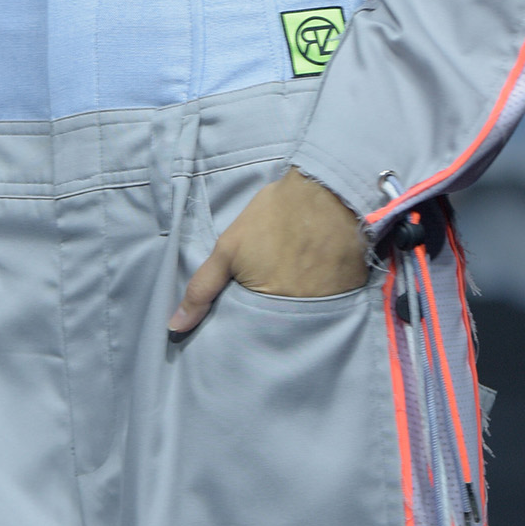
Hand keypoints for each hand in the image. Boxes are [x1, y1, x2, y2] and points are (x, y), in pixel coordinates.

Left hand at [168, 170, 368, 333]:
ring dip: (297, 311)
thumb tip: (175, 327)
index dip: (245, 325)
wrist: (326, 192)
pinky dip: (322, 301)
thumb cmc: (273, 218)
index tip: (242, 317)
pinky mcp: (349, 295)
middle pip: (279, 329)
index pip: (251, 333)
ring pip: (304, 321)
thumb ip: (201, 289)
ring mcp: (326, 306)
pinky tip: (317, 283)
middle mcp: (298, 314)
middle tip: (269, 299)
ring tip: (293, 290)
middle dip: (270, 322)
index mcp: (265, 306)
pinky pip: (331, 309)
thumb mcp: (228, 249)